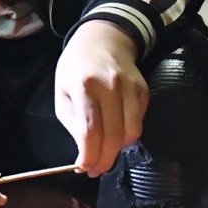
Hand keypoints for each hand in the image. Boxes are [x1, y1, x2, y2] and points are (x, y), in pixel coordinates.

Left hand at [54, 19, 146, 175]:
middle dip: (105, 159)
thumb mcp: (63, 94)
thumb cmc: (76, 68)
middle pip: (114, 136)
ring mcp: (131, 87)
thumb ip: (73, 124)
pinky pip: (139, 121)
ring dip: (119, 149)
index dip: (90, 156)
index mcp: (85, 86)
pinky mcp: (144, 90)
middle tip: (96, 169)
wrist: (103, 38)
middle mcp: (111, 86)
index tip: (85, 168)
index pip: (91, 131)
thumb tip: (86, 153)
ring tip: (106, 151)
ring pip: (132, 132)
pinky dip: (128, 133)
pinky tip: (116, 132)